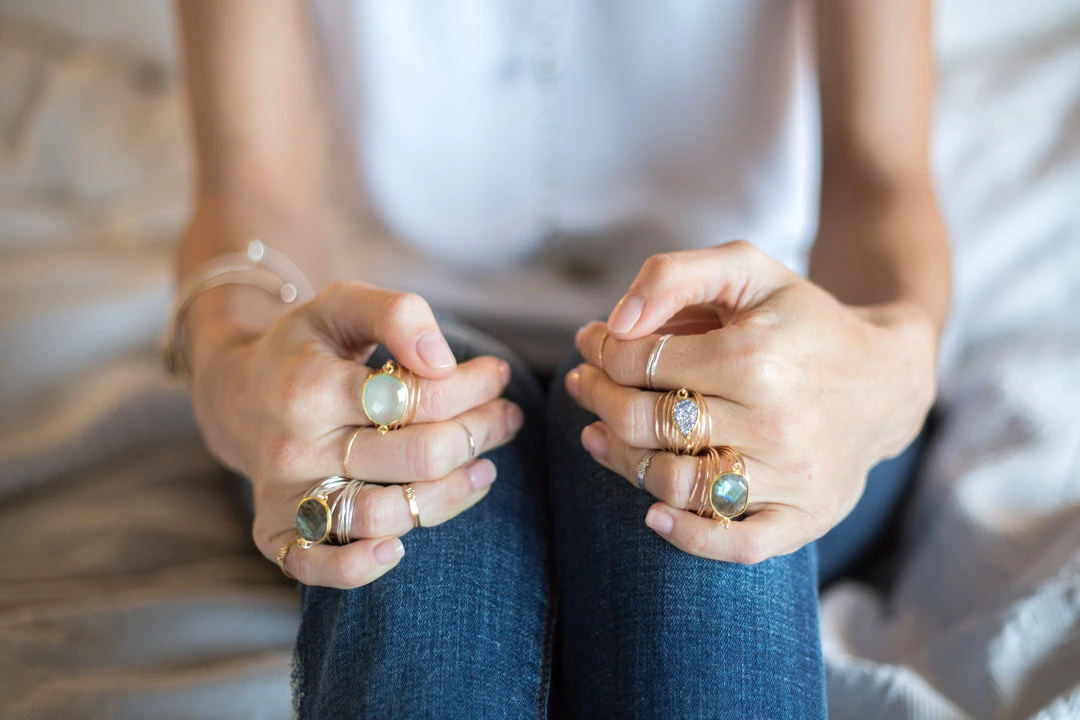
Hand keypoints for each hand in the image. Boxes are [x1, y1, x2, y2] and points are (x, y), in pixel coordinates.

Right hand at [189, 281, 523, 587]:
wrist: (236, 394)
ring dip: (452, 494)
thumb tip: (442, 361)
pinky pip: (317, 567)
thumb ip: (396, 314)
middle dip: (478, 433)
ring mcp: (285, 495)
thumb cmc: (307, 348)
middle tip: (506, 417)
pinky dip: (361, 567)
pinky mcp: (275, 532)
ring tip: (484, 467)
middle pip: (416, 456)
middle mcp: (295, 447)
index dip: (473, 386)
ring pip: (384, 515)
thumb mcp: (343, 304)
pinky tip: (403, 546)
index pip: (416, 396)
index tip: (497, 375)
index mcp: (311, 387)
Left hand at [566, 241, 936, 563]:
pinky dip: (683, 536)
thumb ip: (674, 275)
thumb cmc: (801, 321)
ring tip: (598, 435)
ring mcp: (789, 476)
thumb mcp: (747, 269)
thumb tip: (615, 324)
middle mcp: (772, 421)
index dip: (600, 351)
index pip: (640, 363)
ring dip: (619, 460)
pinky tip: (651, 513)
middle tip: (584, 385)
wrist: (885, 380)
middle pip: (646, 424)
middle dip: (598, 400)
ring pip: (672, 483)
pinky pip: (732, 544)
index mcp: (753, 356)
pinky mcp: (803, 518)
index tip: (592, 343)